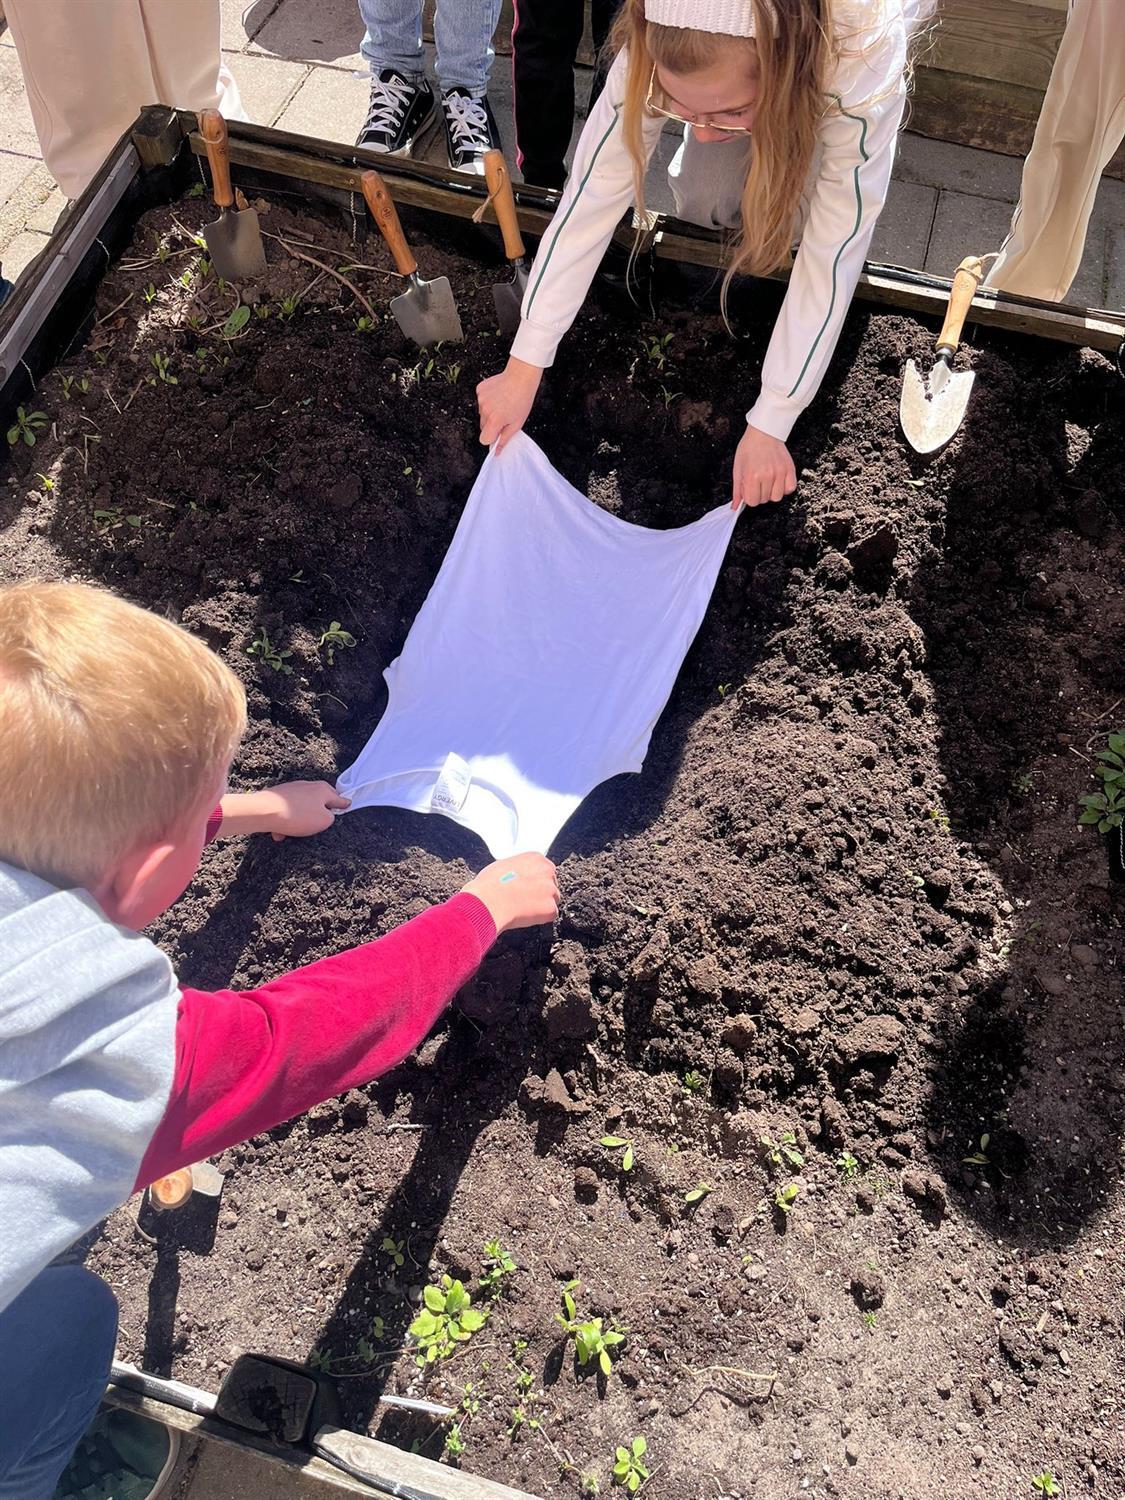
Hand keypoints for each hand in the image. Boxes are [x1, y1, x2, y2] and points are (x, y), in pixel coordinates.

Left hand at [218, 781, 350, 840]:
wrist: (264, 812)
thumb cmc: (296, 815)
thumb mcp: (324, 821)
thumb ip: (331, 817)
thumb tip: (327, 815)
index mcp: (322, 790)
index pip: (338, 797)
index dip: (343, 804)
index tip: (347, 805)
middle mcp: (308, 786)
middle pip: (319, 802)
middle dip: (318, 814)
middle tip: (317, 826)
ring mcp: (292, 790)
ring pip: (301, 809)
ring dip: (299, 821)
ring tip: (293, 833)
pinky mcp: (278, 797)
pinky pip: (286, 812)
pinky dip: (285, 822)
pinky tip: (280, 833)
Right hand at [462, 852, 559, 934]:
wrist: (488, 902)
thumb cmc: (489, 885)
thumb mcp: (503, 865)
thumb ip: (519, 868)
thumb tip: (519, 876)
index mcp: (535, 858)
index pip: (545, 869)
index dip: (536, 880)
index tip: (528, 887)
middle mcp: (547, 871)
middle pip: (551, 884)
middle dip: (541, 893)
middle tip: (525, 900)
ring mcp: (551, 890)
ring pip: (552, 900)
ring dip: (541, 905)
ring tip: (522, 909)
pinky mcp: (550, 908)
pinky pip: (550, 915)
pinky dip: (540, 919)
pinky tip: (525, 916)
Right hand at [477, 357, 543, 451]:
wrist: (521, 376)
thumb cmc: (522, 399)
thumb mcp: (517, 423)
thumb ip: (505, 438)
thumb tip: (496, 451)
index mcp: (494, 420)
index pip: (484, 439)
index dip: (492, 437)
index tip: (499, 432)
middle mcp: (484, 410)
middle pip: (483, 426)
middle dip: (492, 424)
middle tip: (505, 416)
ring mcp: (480, 399)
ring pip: (482, 413)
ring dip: (490, 412)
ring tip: (503, 404)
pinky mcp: (479, 389)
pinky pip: (481, 401)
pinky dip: (488, 401)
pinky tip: (498, 395)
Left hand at [732, 425, 796, 509]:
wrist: (764, 432)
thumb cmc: (749, 448)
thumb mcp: (738, 468)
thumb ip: (737, 490)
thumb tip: (735, 507)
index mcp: (752, 476)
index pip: (752, 502)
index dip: (750, 496)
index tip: (749, 488)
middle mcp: (767, 475)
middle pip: (764, 500)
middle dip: (759, 493)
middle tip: (758, 481)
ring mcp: (780, 472)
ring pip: (777, 497)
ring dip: (772, 492)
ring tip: (768, 481)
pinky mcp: (790, 469)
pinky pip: (790, 489)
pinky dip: (785, 488)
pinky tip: (778, 480)